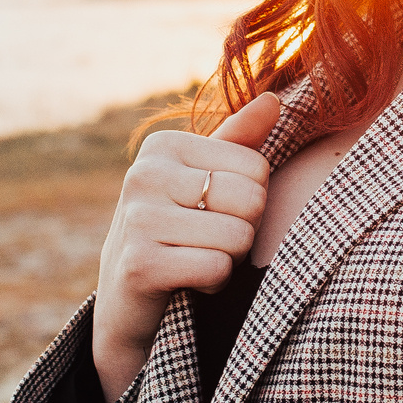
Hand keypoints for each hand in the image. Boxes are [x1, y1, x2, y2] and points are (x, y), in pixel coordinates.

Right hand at [93, 92, 279, 399]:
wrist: (127, 303)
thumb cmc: (177, 233)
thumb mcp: (204, 179)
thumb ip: (240, 141)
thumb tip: (276, 99)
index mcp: (163, 145)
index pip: (257, 168)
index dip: (250, 202)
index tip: (214, 215)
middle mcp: (143, 174)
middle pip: (251, 199)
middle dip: (242, 231)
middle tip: (207, 242)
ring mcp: (137, 218)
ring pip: (237, 237)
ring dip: (227, 260)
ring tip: (195, 260)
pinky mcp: (139, 265)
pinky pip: (216, 268)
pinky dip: (212, 284)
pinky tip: (186, 282)